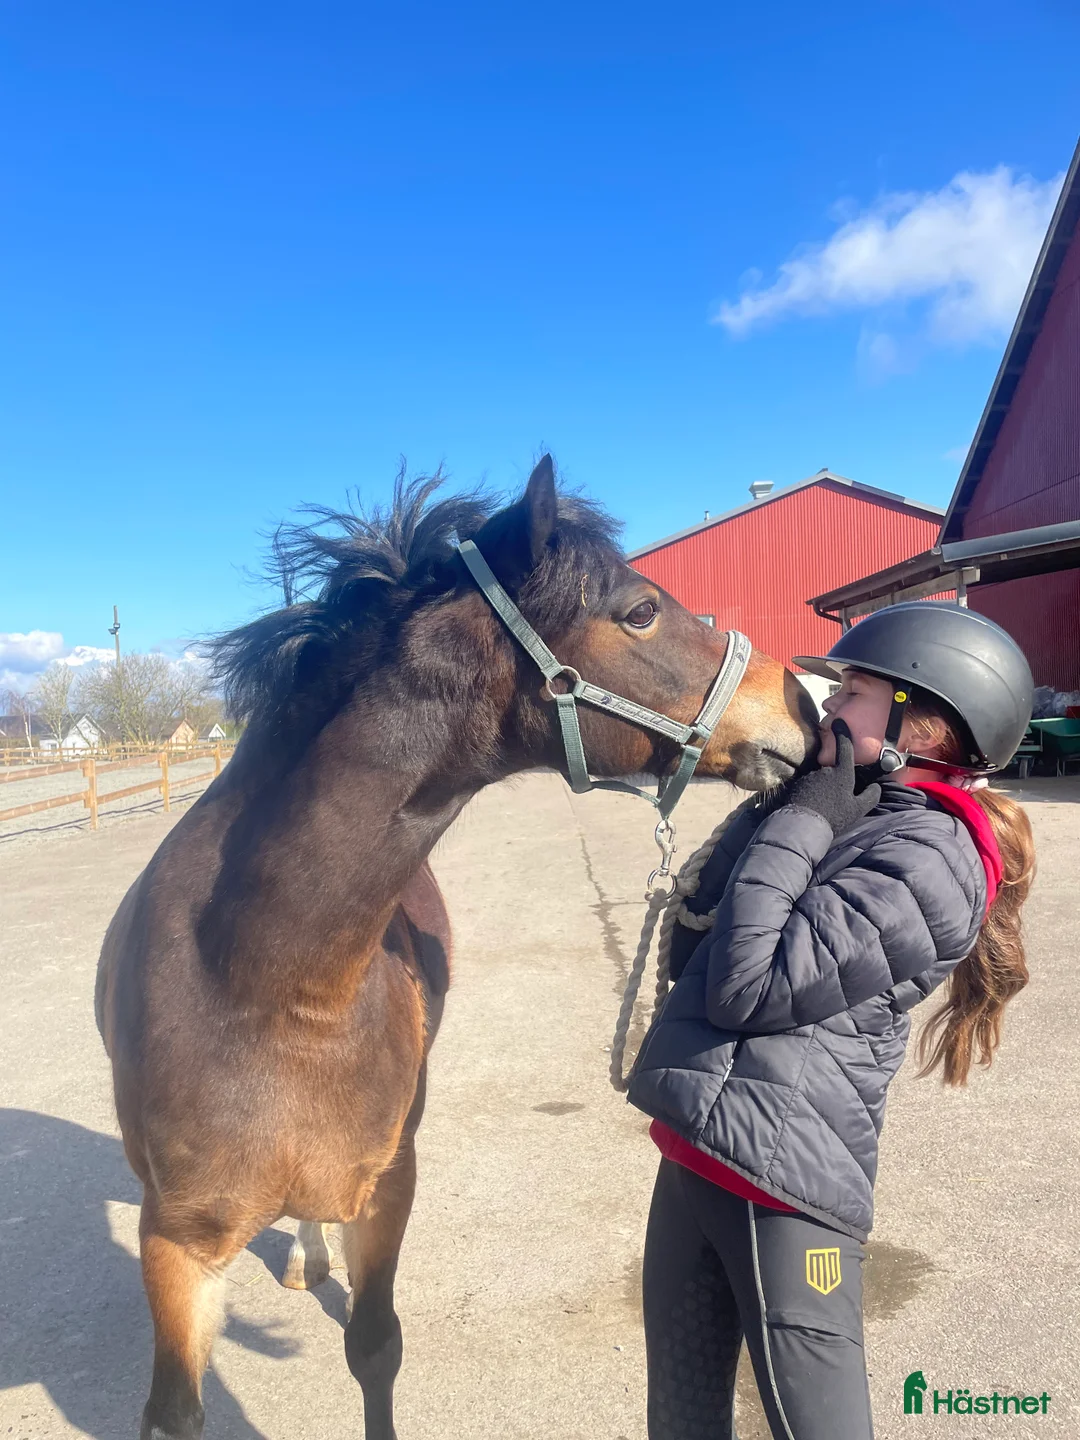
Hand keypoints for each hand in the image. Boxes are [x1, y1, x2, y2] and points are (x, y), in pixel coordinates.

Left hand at [783, 719, 881, 835]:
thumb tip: (876, 787)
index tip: (840, 722)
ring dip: (822, 788)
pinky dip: (811, 793)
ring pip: (820, 778)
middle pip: (832, 769)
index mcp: (841, 773)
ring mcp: (809, 776)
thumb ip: (870, 796)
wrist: (804, 825)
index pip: (845, 749)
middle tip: (836, 801)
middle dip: (834, 780)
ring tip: (824, 807)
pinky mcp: (797, 784)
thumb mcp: (858, 809)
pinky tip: (812, 807)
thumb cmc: (835, 816)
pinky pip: (808, 785)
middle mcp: (824, 770)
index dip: (843, 734)